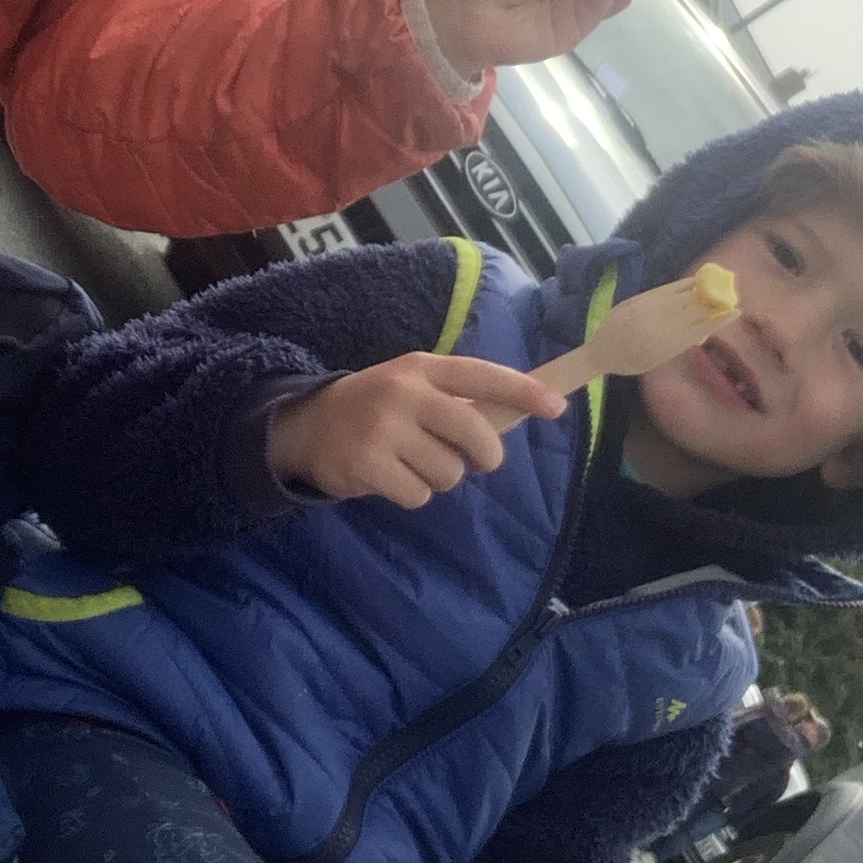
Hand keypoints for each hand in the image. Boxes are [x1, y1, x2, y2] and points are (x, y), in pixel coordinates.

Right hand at [270, 352, 564, 507]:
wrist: (306, 424)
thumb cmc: (376, 406)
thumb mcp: (413, 386)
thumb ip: (458, 398)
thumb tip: (518, 415)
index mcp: (422, 367)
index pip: (482, 375)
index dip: (522, 392)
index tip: (557, 407)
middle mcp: (405, 392)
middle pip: (475, 432)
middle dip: (485, 456)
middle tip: (475, 461)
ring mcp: (385, 428)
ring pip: (449, 472)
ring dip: (439, 477)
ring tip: (412, 463)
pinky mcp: (368, 464)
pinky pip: (420, 495)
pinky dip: (413, 494)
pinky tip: (391, 477)